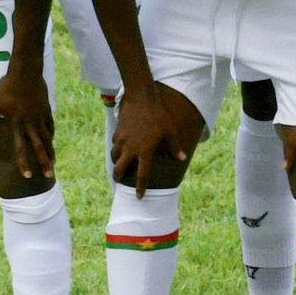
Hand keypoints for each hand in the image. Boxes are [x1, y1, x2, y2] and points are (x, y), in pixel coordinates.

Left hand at [0, 64, 54, 179]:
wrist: (25, 72)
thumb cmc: (6, 88)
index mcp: (17, 124)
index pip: (21, 148)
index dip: (24, 162)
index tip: (27, 175)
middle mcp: (30, 124)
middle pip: (39, 147)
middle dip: (44, 163)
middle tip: (49, 176)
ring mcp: (40, 117)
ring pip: (47, 138)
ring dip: (50, 152)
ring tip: (53, 163)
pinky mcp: (46, 110)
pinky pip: (49, 126)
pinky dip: (50, 135)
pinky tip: (51, 141)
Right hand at [109, 79, 185, 196]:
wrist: (141, 97)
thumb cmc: (159, 114)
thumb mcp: (170, 130)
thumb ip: (174, 146)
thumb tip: (181, 158)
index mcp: (145, 151)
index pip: (142, 175)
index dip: (141, 188)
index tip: (139, 197)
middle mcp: (131, 149)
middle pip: (119, 170)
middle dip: (118, 178)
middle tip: (120, 180)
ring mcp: (122, 140)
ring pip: (114, 157)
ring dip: (116, 162)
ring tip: (120, 164)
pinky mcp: (117, 132)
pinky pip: (115, 144)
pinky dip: (117, 148)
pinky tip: (121, 146)